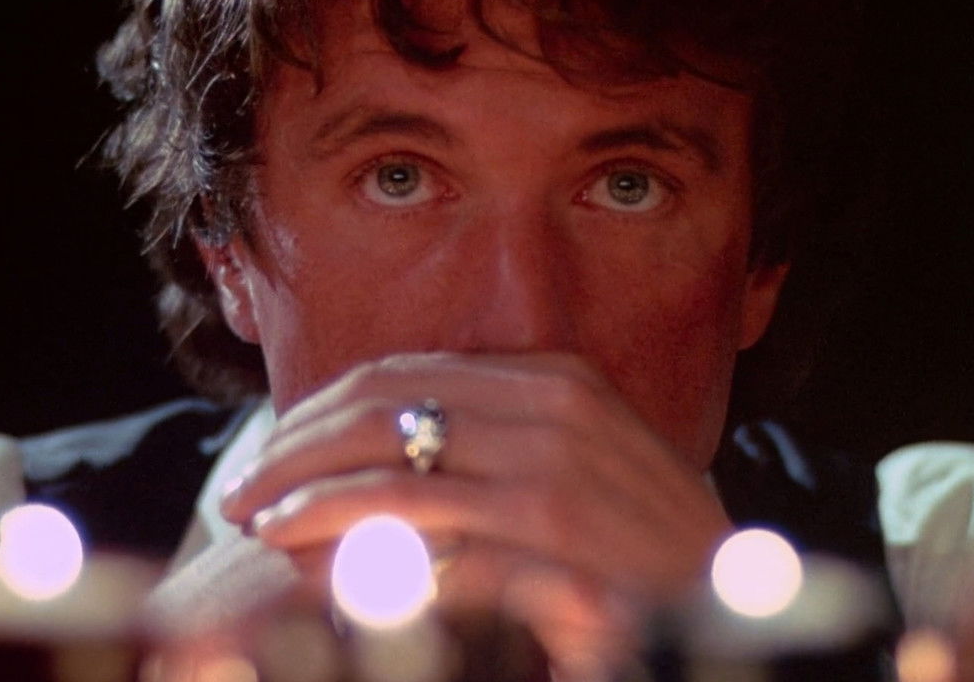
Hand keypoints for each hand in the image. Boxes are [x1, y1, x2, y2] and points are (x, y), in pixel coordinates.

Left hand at [220, 352, 733, 678]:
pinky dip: (368, 570)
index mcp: (555, 378)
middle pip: (385, 416)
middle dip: (296, 453)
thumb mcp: (579, 453)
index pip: (403, 375)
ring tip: (262, 532)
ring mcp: (559, 486)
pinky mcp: (559, 559)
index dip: (321, 411)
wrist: (732, 598)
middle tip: (240, 493)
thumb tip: (385, 440)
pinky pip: (437, 560)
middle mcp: (555, 415)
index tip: (273, 448)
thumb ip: (495, 431)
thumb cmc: (640, 535)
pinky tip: (324, 583)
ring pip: (396, 484)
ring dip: (313, 509)